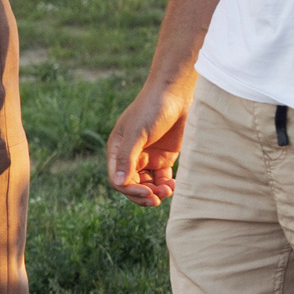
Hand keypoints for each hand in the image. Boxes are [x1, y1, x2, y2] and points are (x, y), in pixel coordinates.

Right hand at [107, 80, 190, 207]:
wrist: (176, 94)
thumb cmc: (152, 109)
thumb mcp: (137, 133)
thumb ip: (126, 158)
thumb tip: (117, 183)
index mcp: (118, 150)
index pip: (118, 179)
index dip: (130, 190)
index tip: (147, 193)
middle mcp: (131, 156)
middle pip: (132, 185)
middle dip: (144, 195)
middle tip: (157, 199)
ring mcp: (148, 157)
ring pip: (148, 184)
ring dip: (157, 192)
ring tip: (169, 190)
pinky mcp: (164, 157)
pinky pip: (163, 178)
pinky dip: (167, 185)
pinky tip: (175, 184)